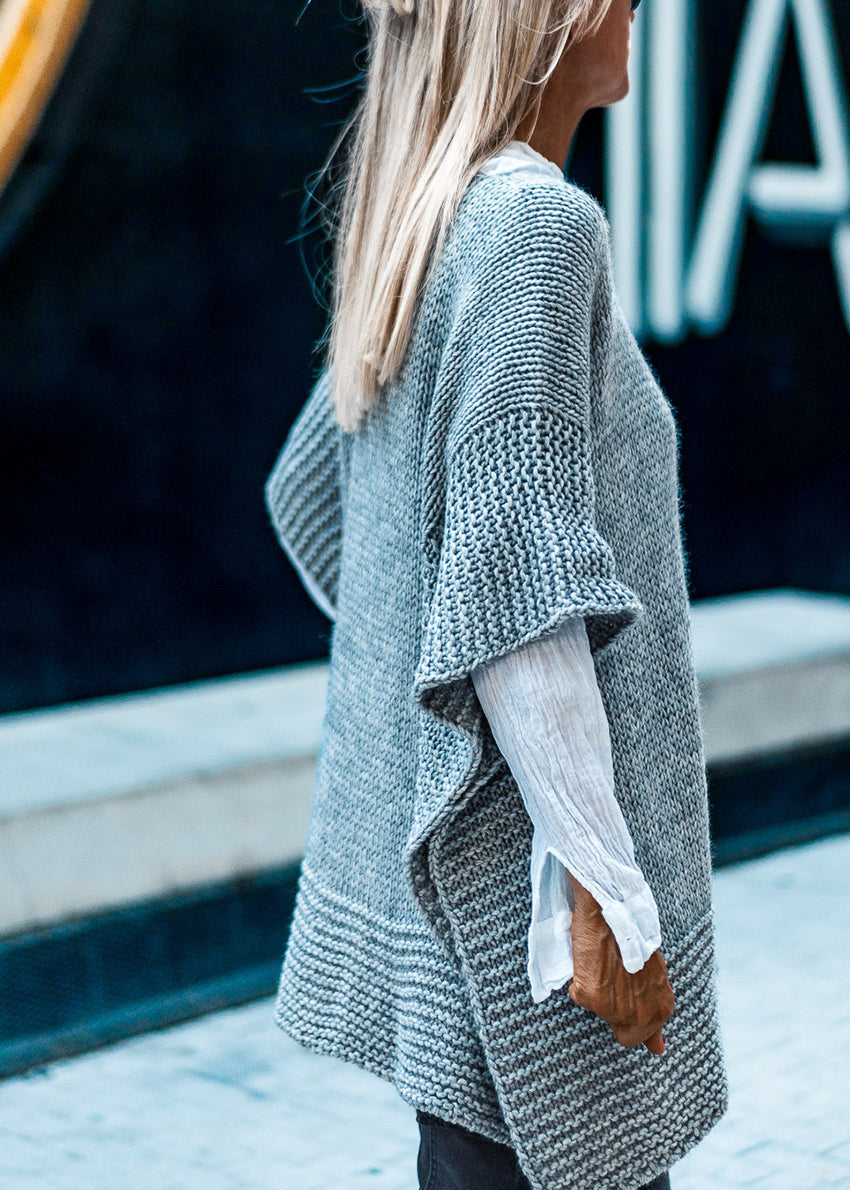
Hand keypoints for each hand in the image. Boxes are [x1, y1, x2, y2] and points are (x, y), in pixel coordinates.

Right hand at [565, 871, 673, 1052]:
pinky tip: (590, 961)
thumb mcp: (654, 977)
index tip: (624, 994)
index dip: (629, 1016)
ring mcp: (615, 1008)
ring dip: (596, 992)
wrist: (610, 909)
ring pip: (597, 1013)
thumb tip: (658, 1050)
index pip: (641, 1037)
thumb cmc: (632, 937)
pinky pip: (579, 995)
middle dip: (613, 1010)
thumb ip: (655, 1014)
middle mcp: (642, 1014)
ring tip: (603, 965)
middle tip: (613, 980)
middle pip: (621, 1033)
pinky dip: (580, 980)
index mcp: (662, 1008)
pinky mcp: (591, 996)